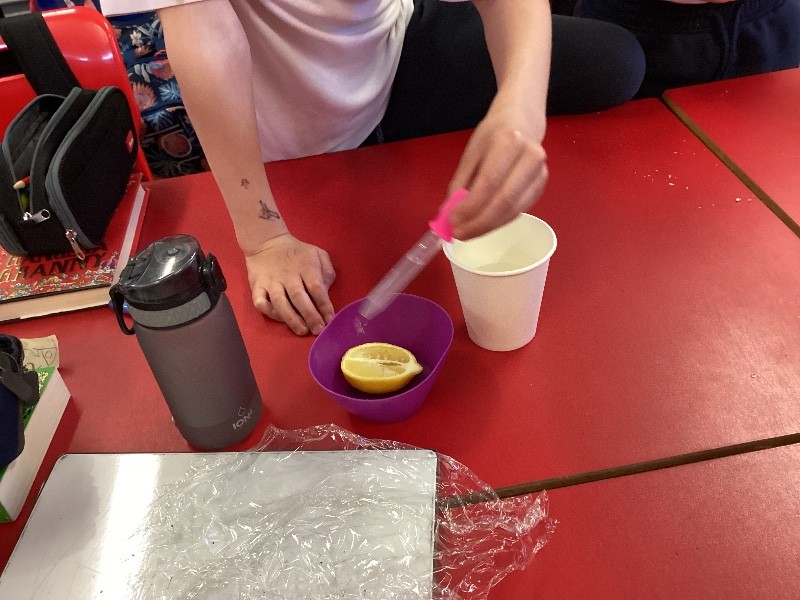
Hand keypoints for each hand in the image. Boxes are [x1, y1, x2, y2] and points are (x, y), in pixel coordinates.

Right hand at [245, 233, 335, 334]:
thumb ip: (327, 271)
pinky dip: (269, 312)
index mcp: (305, 267)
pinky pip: (261, 302)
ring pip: (280, 302)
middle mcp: (288, 275)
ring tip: (302, 330)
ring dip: (291, 318)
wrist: (267, 242)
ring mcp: (271, 281)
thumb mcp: (318, 254)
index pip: (316, 288)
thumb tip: (326, 291)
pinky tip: (280, 318)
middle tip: (318, 330)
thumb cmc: (297, 253)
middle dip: (310, 315)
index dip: (324, 305)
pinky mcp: (257, 286)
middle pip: (299, 297)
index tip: (330, 319)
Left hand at [446, 104, 547, 239]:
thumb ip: (459, 184)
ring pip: (513, 210)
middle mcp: (530, 156)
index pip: (489, 182)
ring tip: (468, 233)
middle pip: (504, 200)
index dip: (471, 206)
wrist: (522, 121)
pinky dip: (499, 221)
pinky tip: (483, 224)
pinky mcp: (542, 186)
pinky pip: (518, 210)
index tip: (453, 221)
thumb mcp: (471, 153)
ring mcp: (540, 172)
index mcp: (509, 141)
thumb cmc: (493, 135)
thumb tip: (447, 214)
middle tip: (459, 234)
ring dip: (488, 226)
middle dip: (479, 222)